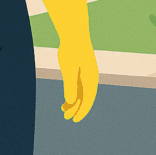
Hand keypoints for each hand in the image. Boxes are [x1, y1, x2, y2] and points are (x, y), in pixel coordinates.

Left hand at [39, 0, 98, 121]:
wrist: (74, 34)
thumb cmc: (72, 50)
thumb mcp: (69, 68)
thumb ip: (70, 85)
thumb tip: (71, 101)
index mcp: (91, 78)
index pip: (88, 99)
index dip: (82, 111)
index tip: (75, 120)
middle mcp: (91, 78)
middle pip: (85, 98)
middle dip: (77, 109)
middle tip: (67, 118)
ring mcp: (86, 75)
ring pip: (82, 94)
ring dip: (74, 103)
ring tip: (64, 111)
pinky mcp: (80, 72)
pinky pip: (78, 87)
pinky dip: (72, 95)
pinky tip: (65, 101)